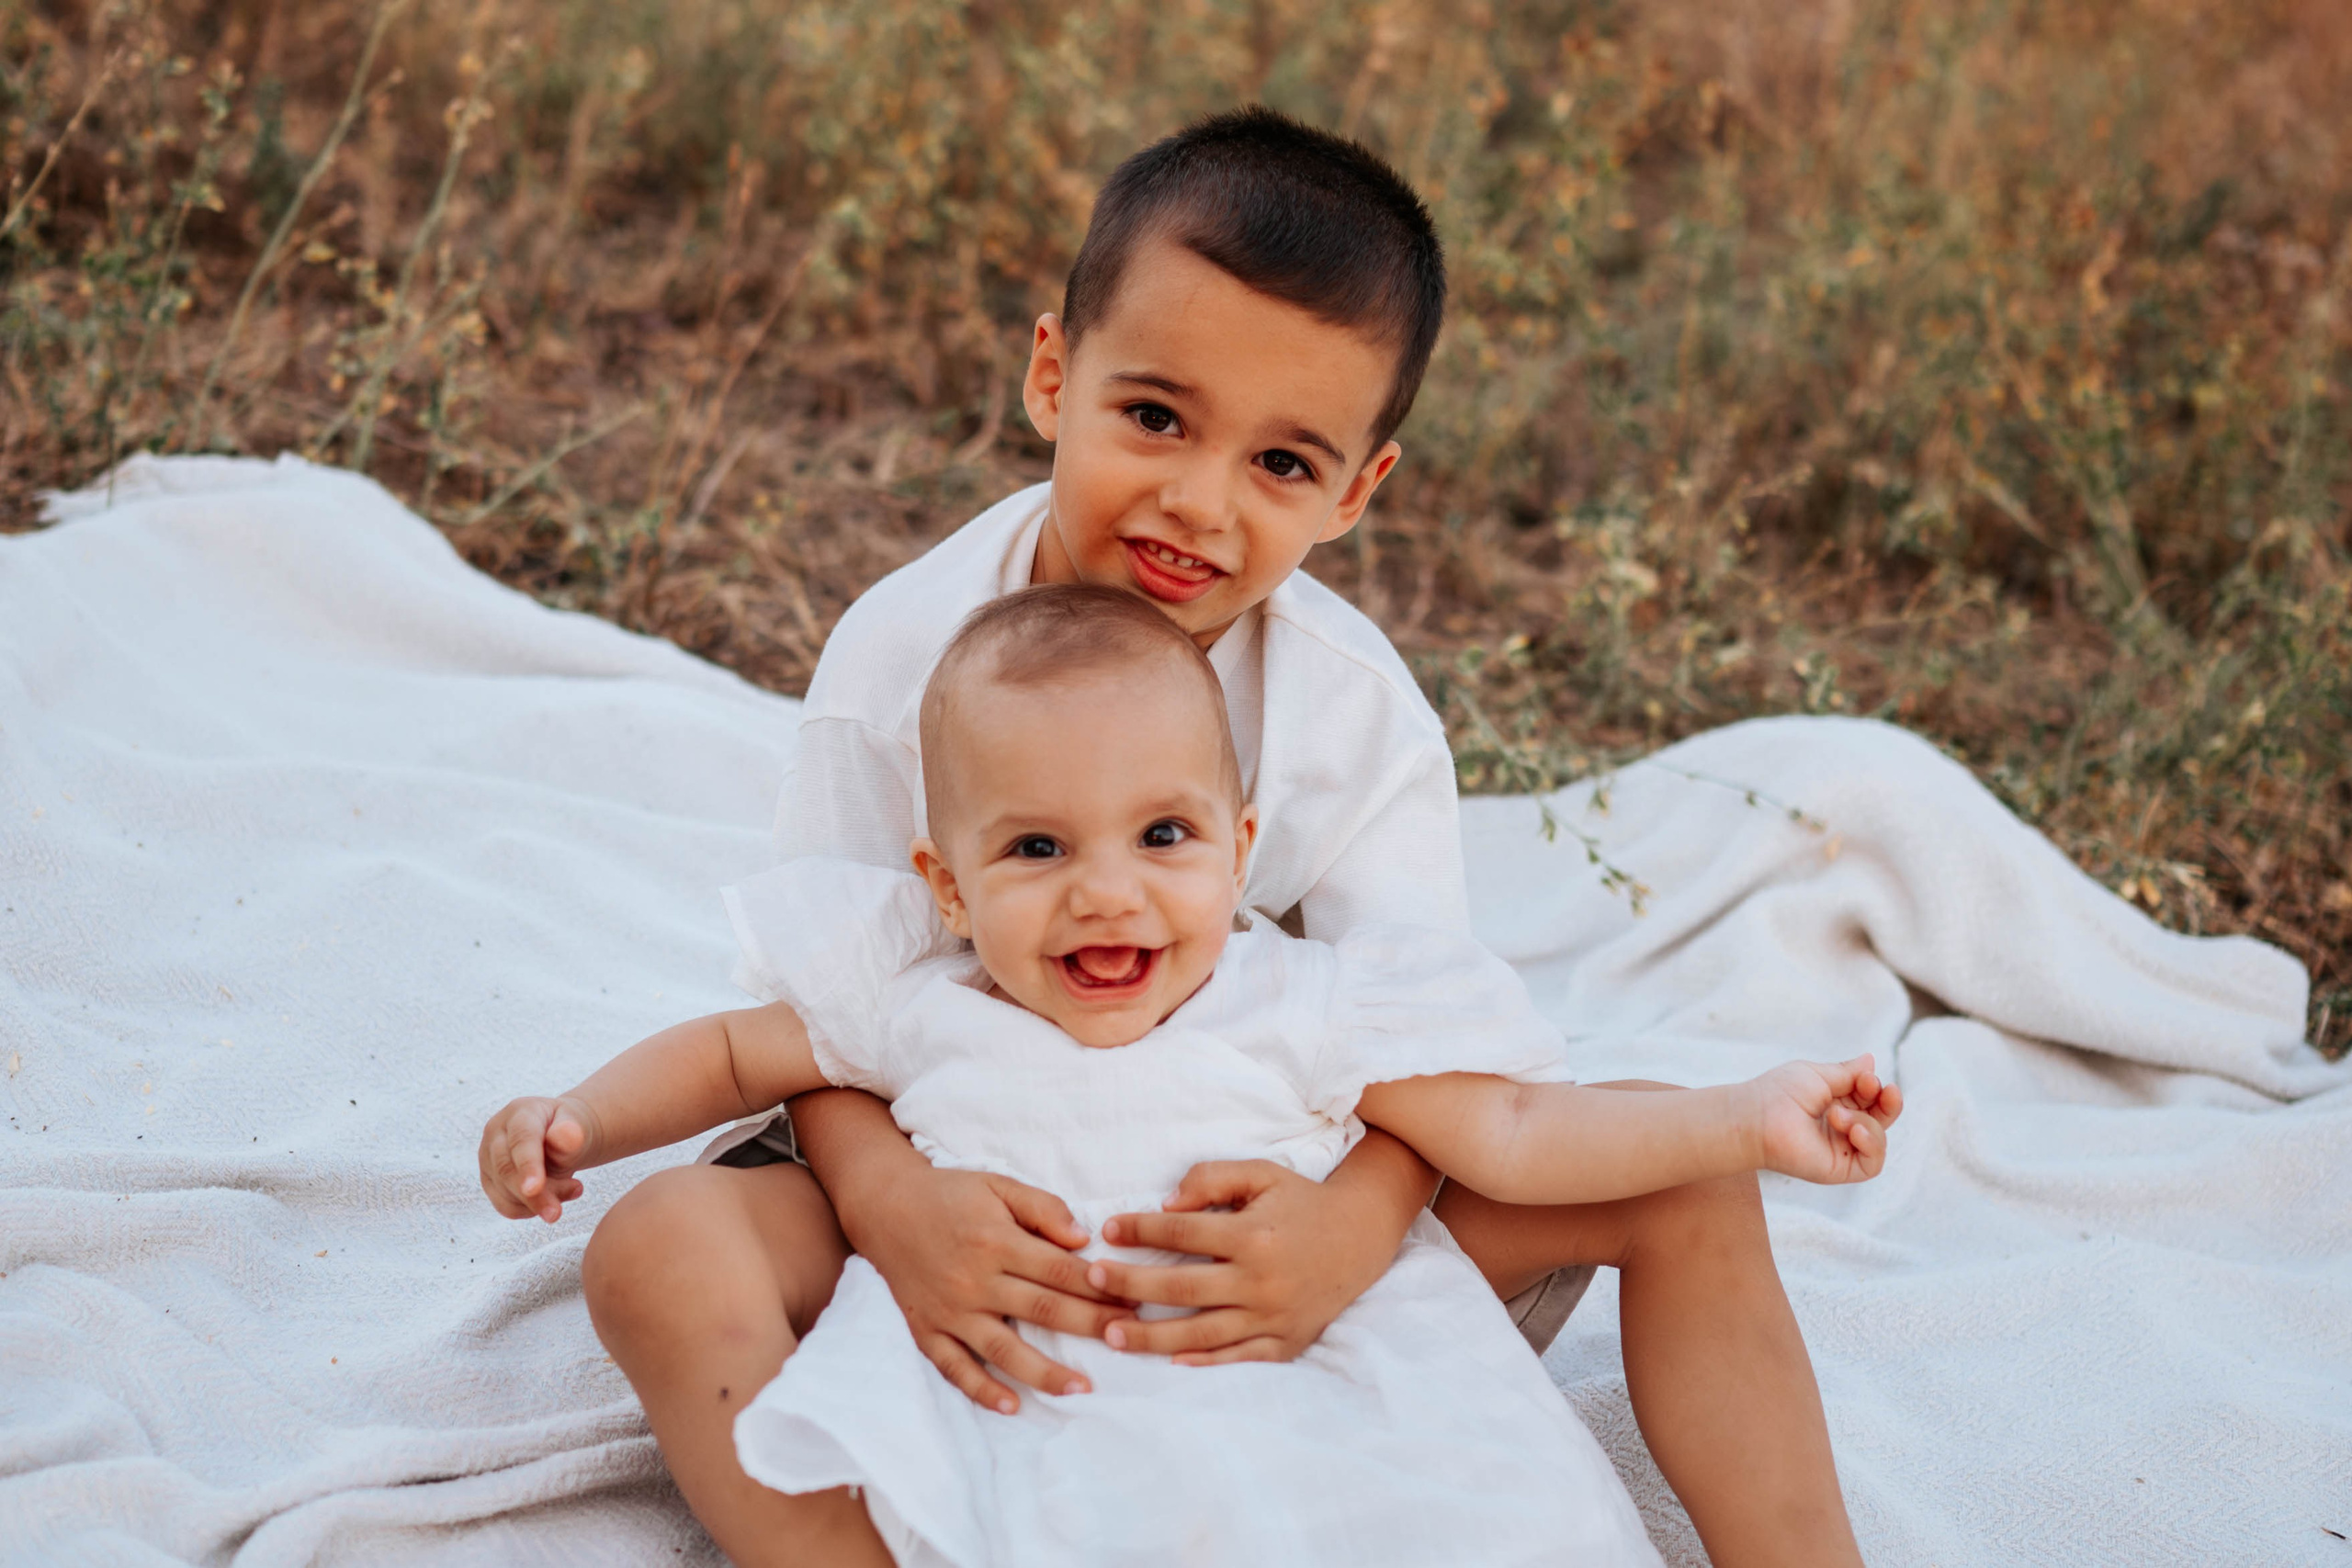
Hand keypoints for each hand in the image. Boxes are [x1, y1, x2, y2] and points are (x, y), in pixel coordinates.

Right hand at [479, 1095, 598, 1221]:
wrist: (564, 1136)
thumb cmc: (572, 1129)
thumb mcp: (580, 1126)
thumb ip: (572, 1135)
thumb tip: (565, 1137)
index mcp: (520, 1112)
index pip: (521, 1140)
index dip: (527, 1165)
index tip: (534, 1189)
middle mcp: (496, 1132)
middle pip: (506, 1170)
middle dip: (533, 1196)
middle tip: (557, 1213)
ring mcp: (488, 1157)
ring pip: (504, 1192)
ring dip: (538, 1202)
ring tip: (573, 1189)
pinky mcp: (490, 1180)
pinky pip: (505, 1206)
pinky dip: (530, 1210)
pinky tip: (554, 1198)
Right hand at [834, 1159, 1128, 1413]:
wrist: (885, 1206)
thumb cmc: (950, 1194)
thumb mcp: (998, 1185)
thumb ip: (1043, 1208)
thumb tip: (1084, 1239)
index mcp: (997, 1241)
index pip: (1060, 1270)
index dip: (1100, 1287)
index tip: (1132, 1299)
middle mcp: (975, 1281)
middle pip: (1043, 1310)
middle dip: (1091, 1327)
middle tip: (1128, 1340)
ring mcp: (950, 1311)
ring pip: (1003, 1349)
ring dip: (1045, 1372)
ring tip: (1083, 1388)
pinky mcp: (927, 1330)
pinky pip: (955, 1367)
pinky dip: (981, 1390)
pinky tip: (1012, 1405)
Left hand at [1088, 1159, 1398, 1365]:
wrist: (1360, 1237)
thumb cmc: (1301, 1201)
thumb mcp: (1261, 1174)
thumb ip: (1211, 1178)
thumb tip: (1166, 1205)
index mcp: (1252, 1234)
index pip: (1182, 1234)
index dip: (1139, 1231)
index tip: (1107, 1231)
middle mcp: (1261, 1280)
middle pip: (1181, 1288)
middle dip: (1129, 1286)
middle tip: (1091, 1282)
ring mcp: (1273, 1316)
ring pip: (1201, 1332)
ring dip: (1152, 1336)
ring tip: (1112, 1334)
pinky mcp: (1285, 1342)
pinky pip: (1237, 1358)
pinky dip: (1203, 1362)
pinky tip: (1169, 1360)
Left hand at [1750, 1054, 1903, 1183]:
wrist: (1757, 1117)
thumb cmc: (1779, 1093)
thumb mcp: (1819, 1075)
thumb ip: (1848, 1073)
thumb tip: (1870, 1060)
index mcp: (1837, 1103)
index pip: (1871, 1097)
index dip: (1876, 1087)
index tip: (1867, 1077)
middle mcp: (1841, 1127)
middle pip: (1882, 1118)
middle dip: (1889, 1103)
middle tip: (1884, 1091)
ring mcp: (1841, 1148)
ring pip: (1878, 1139)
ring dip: (1867, 1123)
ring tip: (1836, 1114)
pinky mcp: (1840, 1168)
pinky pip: (1872, 1164)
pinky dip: (1871, 1145)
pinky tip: (1853, 1131)